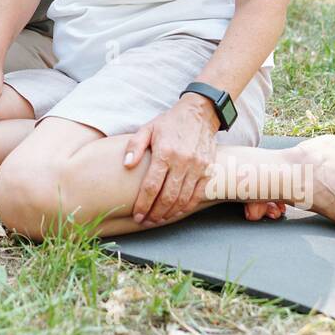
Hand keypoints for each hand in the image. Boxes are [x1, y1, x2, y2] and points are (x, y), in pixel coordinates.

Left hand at [124, 96, 220, 226]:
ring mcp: (197, 167)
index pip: (152, 186)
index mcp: (165, 152)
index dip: (143, 204)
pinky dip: (186, 207)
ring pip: (183, 199)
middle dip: (155, 213)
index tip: (137, 215)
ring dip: (170, 213)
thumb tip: (126, 165)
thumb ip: (135, 146)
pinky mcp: (208, 170)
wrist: (200, 113)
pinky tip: (176, 212)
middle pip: (167, 196)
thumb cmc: (170, 122)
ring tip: (158, 219)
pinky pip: (197, 195)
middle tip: (146, 221)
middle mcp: (182, 162)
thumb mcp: (148, 128)